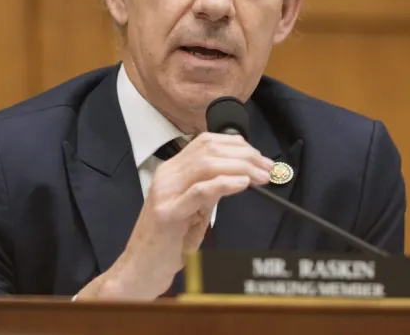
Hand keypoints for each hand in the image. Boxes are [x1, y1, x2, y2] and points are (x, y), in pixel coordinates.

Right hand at [74, 132, 273, 299]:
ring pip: (206, 164)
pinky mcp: (168, 213)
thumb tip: (240, 174)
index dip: (237, 144)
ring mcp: (165, 193)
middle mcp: (166, 176)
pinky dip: (224, 183)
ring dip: (241, 167)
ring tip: (260, 176)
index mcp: (171, 170)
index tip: (259, 157)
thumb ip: (210, 189)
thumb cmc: (169, 240)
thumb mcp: (194, 208)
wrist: (142, 266)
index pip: (206, 142)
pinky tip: (242, 183)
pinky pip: (199, 190)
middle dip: (245, 155)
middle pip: (209, 149)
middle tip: (267, 167)